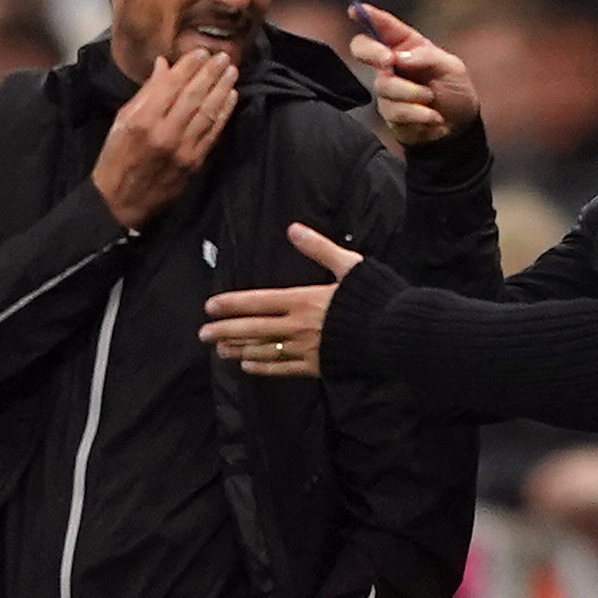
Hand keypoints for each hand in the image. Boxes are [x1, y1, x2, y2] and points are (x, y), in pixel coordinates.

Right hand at [91, 49, 238, 227]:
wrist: (122, 200)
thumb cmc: (117, 157)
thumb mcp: (122, 121)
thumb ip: (146, 94)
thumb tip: (164, 65)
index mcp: (143, 120)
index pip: (171, 85)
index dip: (189, 66)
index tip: (202, 51)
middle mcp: (165, 132)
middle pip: (194, 96)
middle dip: (211, 73)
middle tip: (224, 56)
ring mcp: (183, 149)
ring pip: (208, 112)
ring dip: (223, 89)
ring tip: (232, 71)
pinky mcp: (194, 162)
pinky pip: (213, 132)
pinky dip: (224, 113)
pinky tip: (231, 97)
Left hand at [200, 223, 362, 374]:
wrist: (395, 334)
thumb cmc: (374, 297)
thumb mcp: (349, 265)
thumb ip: (319, 248)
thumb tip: (293, 229)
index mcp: (303, 300)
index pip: (258, 302)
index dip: (232, 304)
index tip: (209, 307)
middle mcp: (299, 326)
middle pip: (253, 329)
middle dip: (225, 331)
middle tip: (202, 334)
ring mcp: (306, 349)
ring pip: (264, 351)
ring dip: (239, 350)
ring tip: (220, 350)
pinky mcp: (317, 367)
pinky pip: (284, 369)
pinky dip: (264, 368)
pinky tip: (248, 366)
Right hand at [348, 2, 479, 144]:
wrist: (460, 127)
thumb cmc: (455, 90)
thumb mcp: (451, 67)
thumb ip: (427, 57)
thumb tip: (399, 58)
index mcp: (407, 45)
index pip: (383, 27)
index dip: (367, 16)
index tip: (355, 10)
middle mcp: (391, 64)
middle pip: (362, 49)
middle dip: (372, 52)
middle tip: (389, 61)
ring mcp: (387, 89)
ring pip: (384, 85)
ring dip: (412, 93)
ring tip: (431, 97)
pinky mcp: (389, 113)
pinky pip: (395, 111)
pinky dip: (418, 113)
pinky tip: (433, 117)